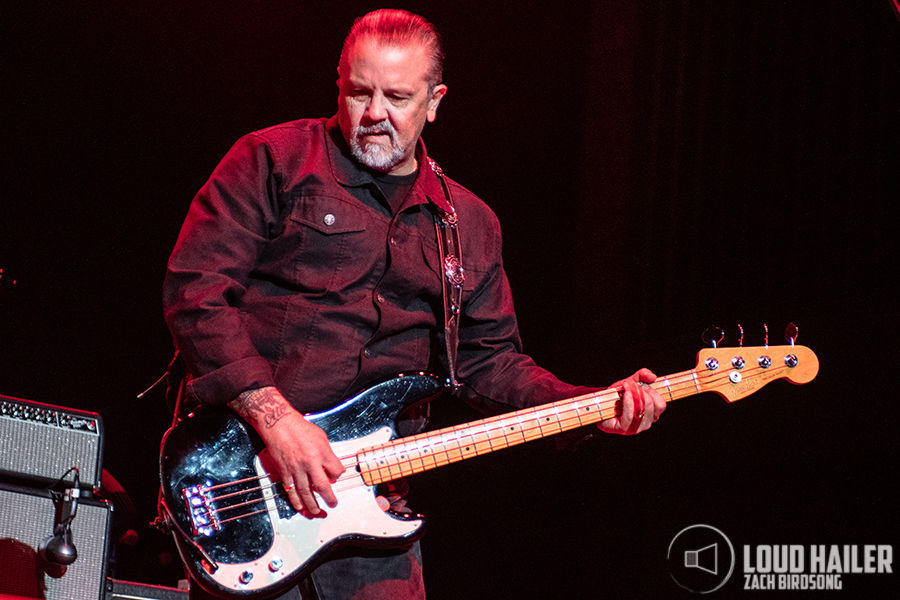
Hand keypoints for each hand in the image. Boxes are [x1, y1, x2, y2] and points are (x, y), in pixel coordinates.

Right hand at [230, 387, 344, 514]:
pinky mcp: (285, 472)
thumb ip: (327, 453)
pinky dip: (296, 500)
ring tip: (318, 512)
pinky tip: (300, 507)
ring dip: (312, 505)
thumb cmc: (300, 428)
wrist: (278, 424)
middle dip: (329, 498)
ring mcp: (296, 469)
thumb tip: (332, 467)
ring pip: (305, 493)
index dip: (338, 475)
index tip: (336, 477)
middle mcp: (310, 462)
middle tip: (333, 504)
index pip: (336, 471)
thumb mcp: (321, 436)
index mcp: (322, 452)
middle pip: (322, 486)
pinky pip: (291, 490)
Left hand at [598, 368, 665, 434]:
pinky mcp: (624, 429)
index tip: (643, 384)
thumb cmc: (618, 396)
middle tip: (630, 384)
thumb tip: (652, 377)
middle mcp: (646, 422)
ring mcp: (636, 427)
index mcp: (652, 412)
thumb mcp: (631, 382)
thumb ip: (642, 375)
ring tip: (625, 386)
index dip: (654, 392)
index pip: (661, 405)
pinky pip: (630, 416)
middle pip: (651, 406)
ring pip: (641, 410)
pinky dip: (629, 403)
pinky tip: (626, 394)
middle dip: (641, 391)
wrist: (601, 405)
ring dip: (633, 394)